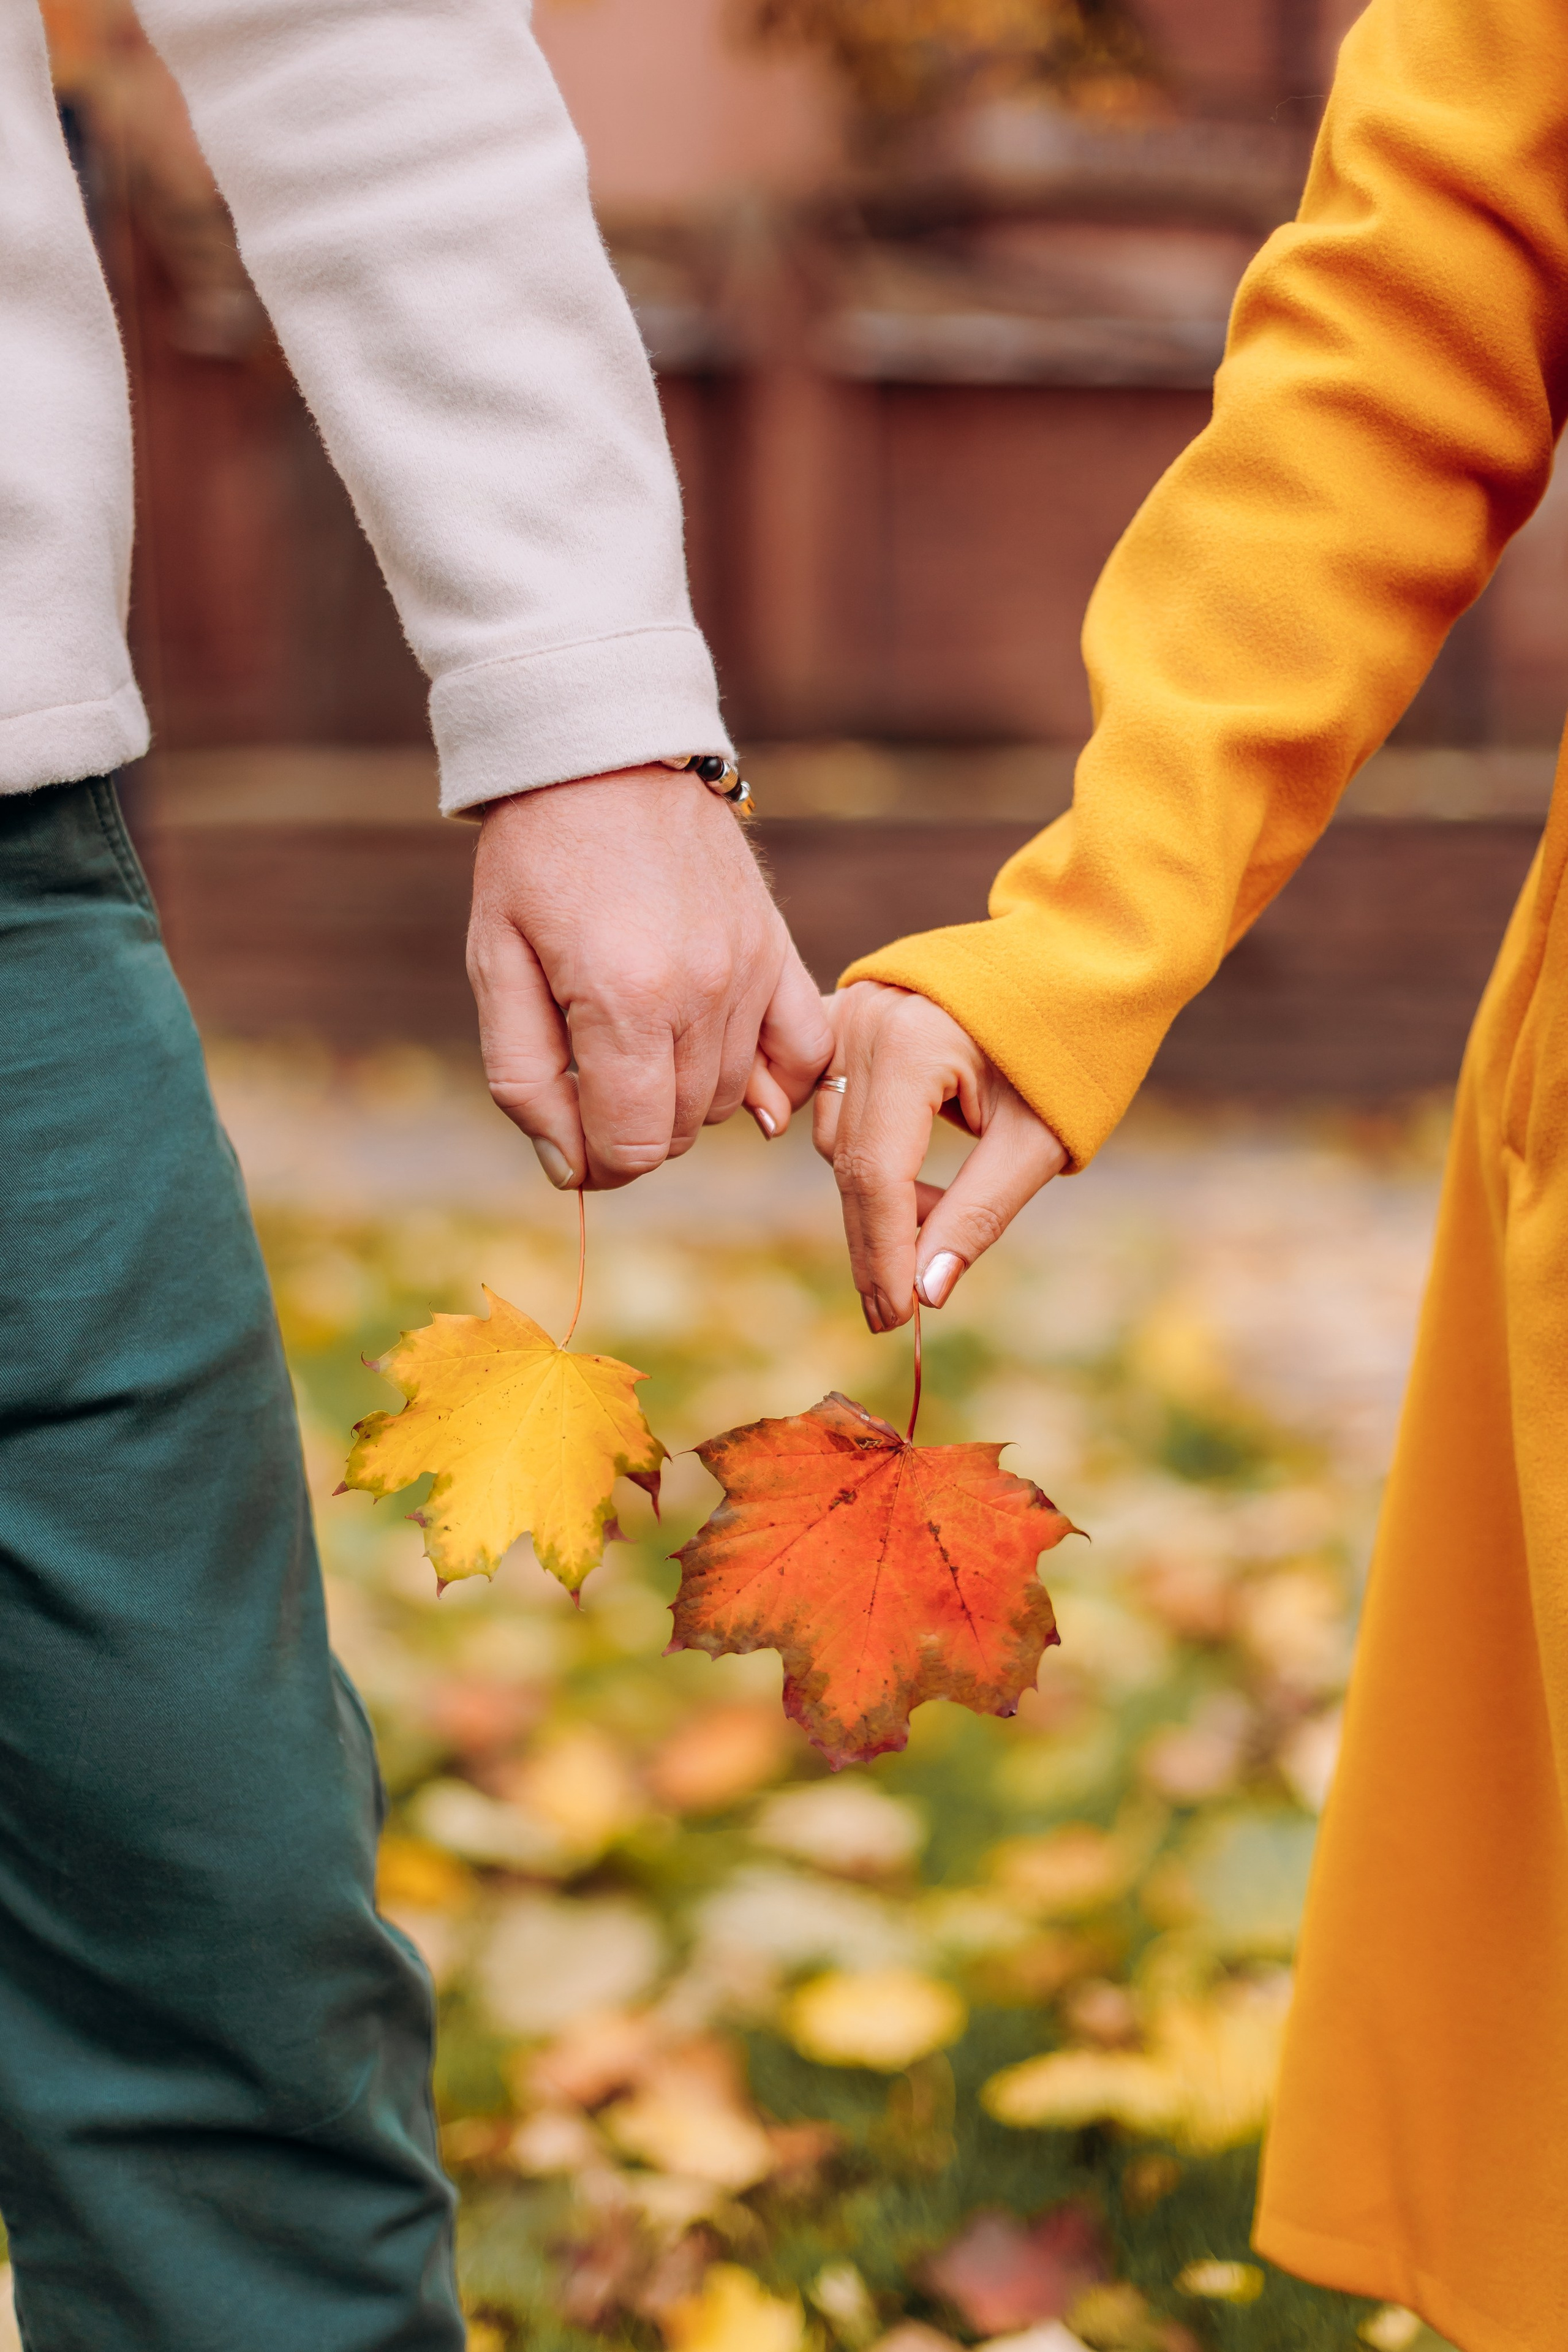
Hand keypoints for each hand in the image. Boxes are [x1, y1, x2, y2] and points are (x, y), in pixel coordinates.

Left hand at [468, 768, 832, 1188]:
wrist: (600, 754)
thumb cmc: (533, 862)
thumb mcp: (496, 966)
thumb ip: (525, 1078)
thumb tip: (569, 1170)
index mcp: (624, 999)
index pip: (632, 1145)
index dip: (596, 1163)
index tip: (572, 1141)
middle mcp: (701, 992)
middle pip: (679, 1128)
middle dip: (630, 1127)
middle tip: (590, 1077)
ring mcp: (749, 970)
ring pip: (729, 1099)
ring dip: (682, 1097)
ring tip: (638, 1042)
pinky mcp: (776, 948)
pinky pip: (806, 1051)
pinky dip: (775, 1080)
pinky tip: (736, 1073)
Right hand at [814, 982, 1065, 1331]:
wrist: (1077, 961)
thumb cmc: (1072, 1046)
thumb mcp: (1038, 1140)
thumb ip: (978, 1214)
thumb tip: (926, 1292)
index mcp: (909, 1044)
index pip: (876, 1174)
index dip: (882, 1254)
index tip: (893, 1318)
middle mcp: (862, 1021)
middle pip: (849, 1160)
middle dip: (877, 1238)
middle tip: (897, 1308)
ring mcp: (848, 1012)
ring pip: (837, 1137)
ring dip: (882, 1191)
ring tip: (948, 1206)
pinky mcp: (845, 1015)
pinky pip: (829, 1101)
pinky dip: (862, 1149)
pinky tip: (909, 1180)